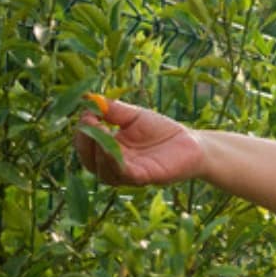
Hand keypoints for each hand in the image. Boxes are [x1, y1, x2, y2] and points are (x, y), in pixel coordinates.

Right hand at [74, 97, 204, 186]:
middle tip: (88, 123)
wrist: (192, 143)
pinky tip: (112, 149)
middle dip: (85, 143)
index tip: (85, 114)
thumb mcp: (133, 116)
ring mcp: (129, 174)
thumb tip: (88, 99)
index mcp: (109, 151)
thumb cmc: (162, 131)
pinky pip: (125, 174)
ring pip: (104, 171)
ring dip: (98, 152)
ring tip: (99, 131)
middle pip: (90, 162)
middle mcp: (115, 166)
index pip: (86, 147)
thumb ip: (113, 110)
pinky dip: (115, 162)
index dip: (83, 133)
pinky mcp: (144, 177)